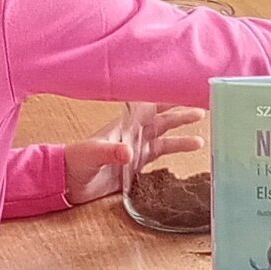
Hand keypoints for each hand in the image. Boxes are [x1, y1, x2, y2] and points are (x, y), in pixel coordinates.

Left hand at [62, 107, 206, 204]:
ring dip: (183, 134)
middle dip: (182, 111)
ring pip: (166, 136)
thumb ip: (110, 151)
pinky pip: (161, 153)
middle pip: (163, 118)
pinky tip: (190, 149)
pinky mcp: (138, 163)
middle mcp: (134, 132)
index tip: (185, 87)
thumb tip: (129, 152)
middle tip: (202, 105)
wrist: (68, 182)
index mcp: (125, 123)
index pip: (150, 104)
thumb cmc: (76, 161)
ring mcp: (137, 147)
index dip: (167, 95)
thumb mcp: (92, 154)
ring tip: (202, 135)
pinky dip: (176, 150)